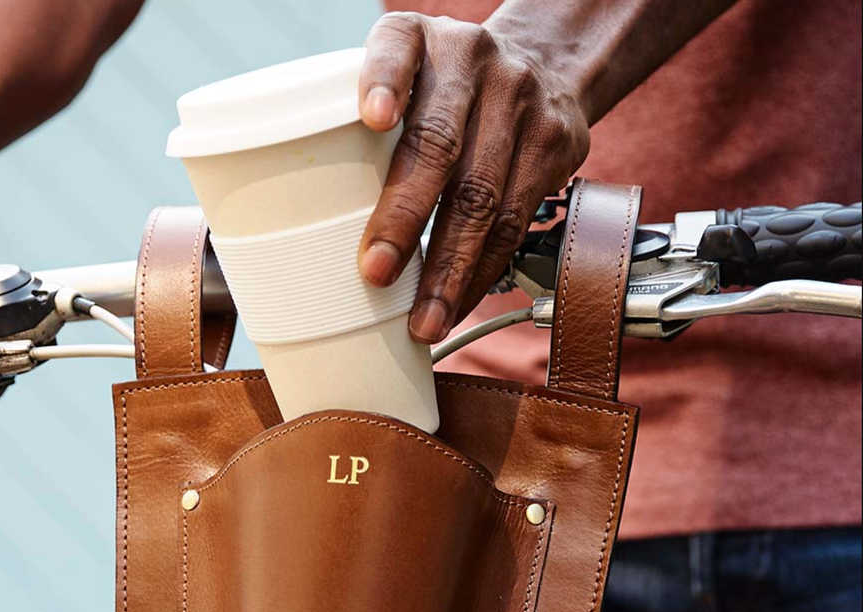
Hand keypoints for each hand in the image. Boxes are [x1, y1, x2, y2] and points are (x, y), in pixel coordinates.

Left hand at [357, 12, 589, 342]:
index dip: (385, 81)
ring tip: (424, 319)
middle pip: (441, 148)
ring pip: (485, 199)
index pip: (398, 50)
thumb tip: (309, 220)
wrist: (549, 62)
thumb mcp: (407, 72)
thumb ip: (363, 120)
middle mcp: (477, 63)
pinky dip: (482, 273)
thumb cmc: (449, 86)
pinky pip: (516, 224)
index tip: (374, 118)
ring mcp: (523, 105)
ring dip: (450, 270)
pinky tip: (456, 304)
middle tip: (377, 274)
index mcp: (423, 39)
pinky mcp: (555, 146)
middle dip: (406, 219)